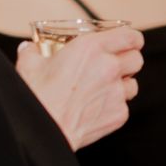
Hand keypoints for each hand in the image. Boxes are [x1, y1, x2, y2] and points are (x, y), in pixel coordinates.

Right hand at [16, 27, 143, 148]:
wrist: (43, 130)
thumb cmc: (37, 97)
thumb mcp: (29, 65)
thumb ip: (32, 52)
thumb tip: (29, 48)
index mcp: (92, 48)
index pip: (130, 36)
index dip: (131, 38)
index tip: (128, 41)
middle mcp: (109, 67)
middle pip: (136, 59)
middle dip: (128, 60)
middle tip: (115, 64)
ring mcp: (116, 92)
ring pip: (133, 84)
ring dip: (122, 84)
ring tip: (104, 88)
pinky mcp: (118, 114)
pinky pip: (123, 107)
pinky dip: (113, 107)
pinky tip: (96, 108)